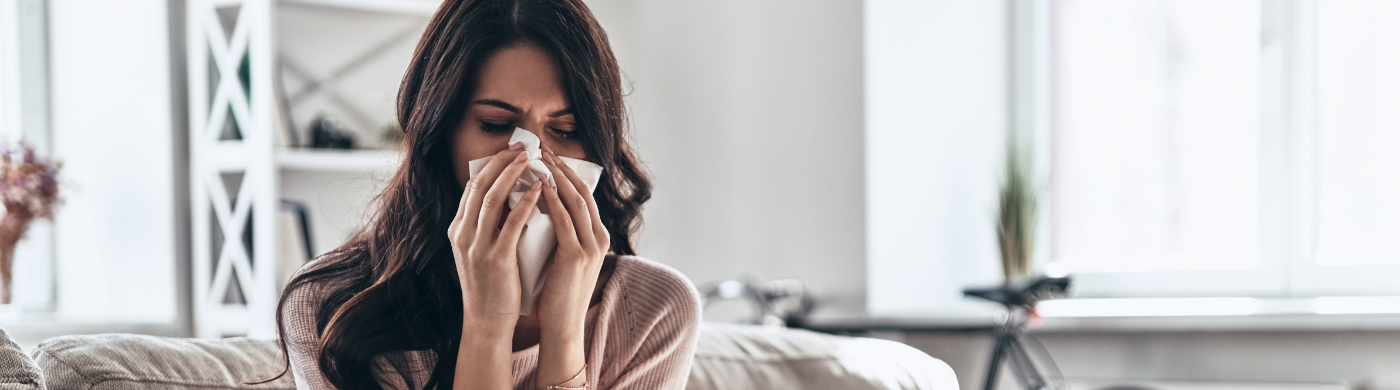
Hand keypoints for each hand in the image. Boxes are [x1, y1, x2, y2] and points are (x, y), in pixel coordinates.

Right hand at [448, 144, 543, 330]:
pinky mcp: (495, 258)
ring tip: (532, 159)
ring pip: (493, 198)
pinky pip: (511, 222)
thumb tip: (509, 197)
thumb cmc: (490, 286)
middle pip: (480, 185)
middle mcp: (462, 234)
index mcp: (457, 230)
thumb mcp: (480, 250)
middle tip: (523, 146)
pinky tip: (540, 189)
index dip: (491, 165)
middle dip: (502, 162)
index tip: (510, 151)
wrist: (486, 321)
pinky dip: (526, 201)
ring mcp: (477, 246)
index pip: (471, 187)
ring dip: (513, 173)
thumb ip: (488, 226)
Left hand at [534, 146, 610, 334]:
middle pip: (583, 192)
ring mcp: (591, 247)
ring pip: (576, 201)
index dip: (567, 173)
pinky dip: (552, 200)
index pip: (584, 196)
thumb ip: (562, 234)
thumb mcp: (564, 257)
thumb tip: (542, 207)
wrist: (562, 325)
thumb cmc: (557, 293)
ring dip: (556, 177)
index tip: (549, 156)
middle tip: (542, 149)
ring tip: (539, 159)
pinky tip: (538, 186)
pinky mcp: (576, 256)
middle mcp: (600, 238)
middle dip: (562, 168)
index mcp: (598, 237)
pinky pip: (564, 220)